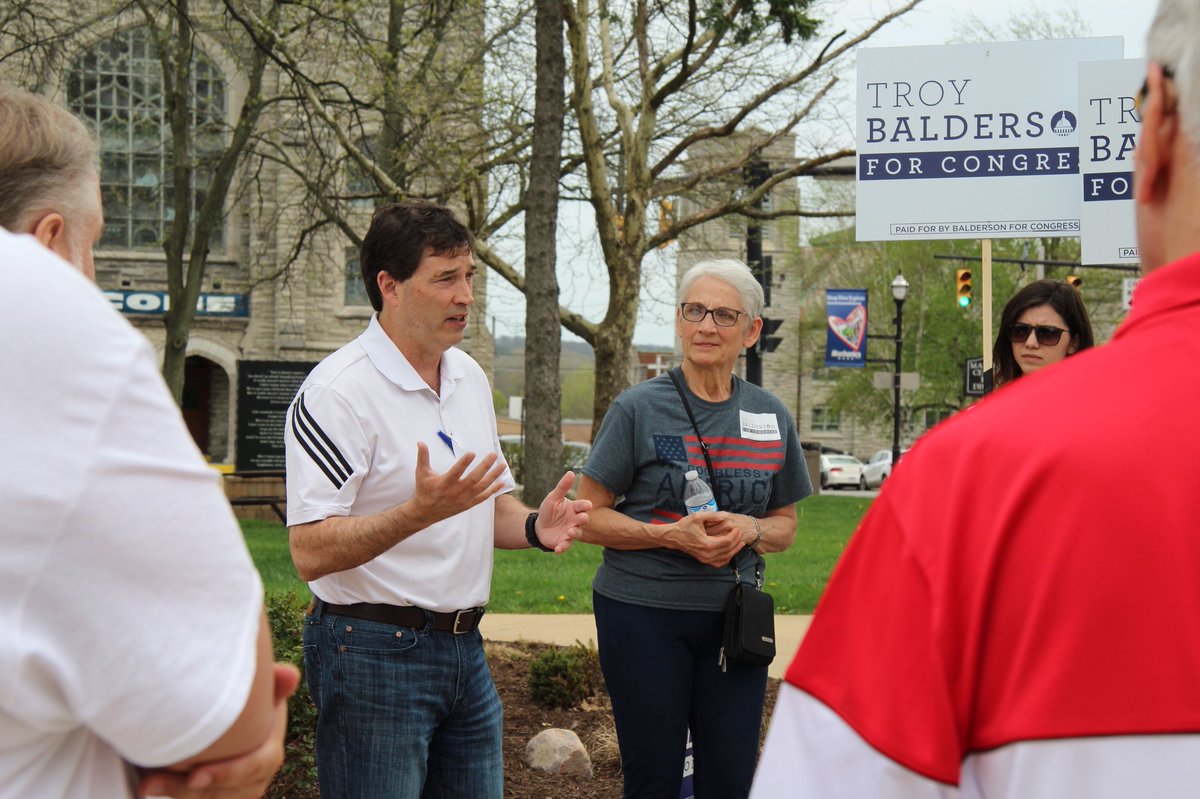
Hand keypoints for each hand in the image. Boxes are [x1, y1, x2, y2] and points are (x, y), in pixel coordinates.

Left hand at [138, 664, 299, 798]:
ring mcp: (231, 793)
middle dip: (185, 789)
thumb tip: (289, 673)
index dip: (229, 772)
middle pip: (222, 793)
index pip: (256, 766)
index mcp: (268, 754)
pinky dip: (169, 791)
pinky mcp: (212, 797)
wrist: (232, 728)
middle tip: (152, 781)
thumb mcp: (263, 693)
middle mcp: (253, 781)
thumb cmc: (245, 707)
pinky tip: (145, 782)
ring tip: (144, 782)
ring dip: (171, 792)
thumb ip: (275, 684)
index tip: (195, 776)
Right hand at [406, 443, 508, 528]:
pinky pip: (483, 497)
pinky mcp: (468, 504)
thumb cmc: (424, 490)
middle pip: (473, 479)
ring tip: (503, 465)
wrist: (425, 513)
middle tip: (493, 455)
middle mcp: (455, 492)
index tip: (472, 453)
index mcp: (444, 483)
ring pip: (481, 487)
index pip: (455, 472)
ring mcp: (463, 499)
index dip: (464, 463)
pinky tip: (502, 482)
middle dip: (485, 466)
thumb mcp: (421, 473)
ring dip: (493, 476)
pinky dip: (493, 490)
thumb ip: (423, 457)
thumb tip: (420, 442)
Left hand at [534, 471, 591, 552]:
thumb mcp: (553, 497)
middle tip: (582, 518)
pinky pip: (565, 546)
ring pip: (576, 533)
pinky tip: (558, 549)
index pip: (582, 506)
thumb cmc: (549, 510)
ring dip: (574, 533)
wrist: (539, 526)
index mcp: (574, 509)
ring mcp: (570, 532)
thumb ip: (562, 487)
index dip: (585, 505)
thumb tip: (571, 472)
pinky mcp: (563, 542)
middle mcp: (575, 521)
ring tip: (570, 532)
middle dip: (583, 519)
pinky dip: (562, 548)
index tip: (588, 505)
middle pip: (582, 520)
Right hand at [667, 511, 743, 567]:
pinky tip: (731, 552)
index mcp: (707, 544)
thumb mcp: (698, 517)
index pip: (727, 541)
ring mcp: (705, 559)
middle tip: (740, 533)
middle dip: (737, 541)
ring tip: (740, 543)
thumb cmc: (685, 526)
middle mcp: (707, 554)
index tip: (737, 528)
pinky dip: (727, 558)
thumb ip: (713, 516)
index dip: (735, 534)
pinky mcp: (704, 560)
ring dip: (734, 550)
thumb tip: (726, 516)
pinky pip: (719, 563)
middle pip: (728, 549)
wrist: (674, 537)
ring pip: (725, 557)